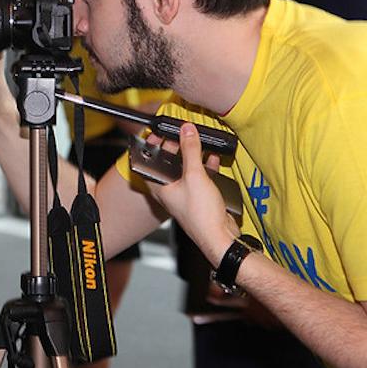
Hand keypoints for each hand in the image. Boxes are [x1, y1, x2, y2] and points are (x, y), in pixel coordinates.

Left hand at [144, 123, 237, 264]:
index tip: (157, 132)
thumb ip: (190, 150)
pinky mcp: (198, 197)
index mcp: (159, 186)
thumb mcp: (194, 176)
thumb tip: (186, 131)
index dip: (151, 145)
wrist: (219, 236)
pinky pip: (199, 176)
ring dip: (191, 155)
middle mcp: (168, 190)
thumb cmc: (200, 215)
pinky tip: (212, 158)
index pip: (149, 161)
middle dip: (174, 147)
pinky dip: (204, 166)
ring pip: (184, 169)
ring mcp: (183, 194)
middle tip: (180, 134)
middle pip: (167, 163)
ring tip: (196, 141)